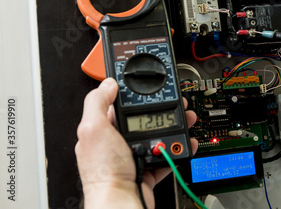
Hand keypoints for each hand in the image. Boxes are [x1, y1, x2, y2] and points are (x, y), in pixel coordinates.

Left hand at [75, 78, 197, 207]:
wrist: (120, 202)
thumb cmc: (104, 172)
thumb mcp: (93, 129)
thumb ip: (97, 102)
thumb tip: (107, 84)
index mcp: (103, 130)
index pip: (119, 105)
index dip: (135, 94)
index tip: (150, 87)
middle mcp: (117, 143)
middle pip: (144, 119)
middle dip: (162, 109)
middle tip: (176, 103)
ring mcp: (134, 156)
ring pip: (158, 135)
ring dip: (175, 126)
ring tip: (186, 119)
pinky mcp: (148, 170)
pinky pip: (167, 155)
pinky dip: (178, 148)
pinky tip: (185, 142)